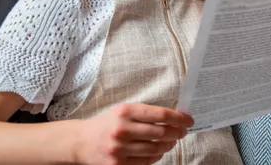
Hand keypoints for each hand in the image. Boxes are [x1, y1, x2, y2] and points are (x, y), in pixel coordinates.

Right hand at [75, 103, 193, 164]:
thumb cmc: (107, 123)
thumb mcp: (124, 111)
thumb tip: (174, 118)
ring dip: (169, 145)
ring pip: (156, 149)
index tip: (189, 120)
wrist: (81, 142)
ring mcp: (120, 149)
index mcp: (125, 112)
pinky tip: (158, 151)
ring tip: (172, 141)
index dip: (179, 118)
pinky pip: (146, 162)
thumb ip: (145, 113)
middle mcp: (122, 129)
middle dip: (177, 133)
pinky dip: (157, 156)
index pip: (160, 114)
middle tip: (183, 132)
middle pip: (161, 133)